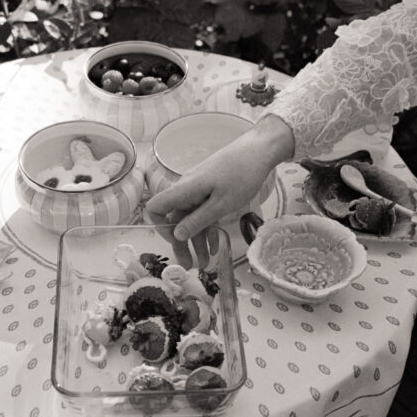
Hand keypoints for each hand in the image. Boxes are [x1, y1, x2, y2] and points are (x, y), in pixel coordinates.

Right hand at [146, 114, 293, 265]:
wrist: (260, 150)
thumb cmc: (242, 174)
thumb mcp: (221, 204)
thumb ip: (198, 220)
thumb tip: (176, 235)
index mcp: (184, 190)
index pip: (156, 208)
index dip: (161, 227)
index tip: (176, 242)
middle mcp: (187, 190)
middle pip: (176, 219)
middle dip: (182, 244)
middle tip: (190, 266)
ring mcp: (198, 190)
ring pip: (191, 219)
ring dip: (197, 241)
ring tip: (206, 262)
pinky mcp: (210, 191)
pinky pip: (203, 213)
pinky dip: (208, 229)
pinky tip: (215, 246)